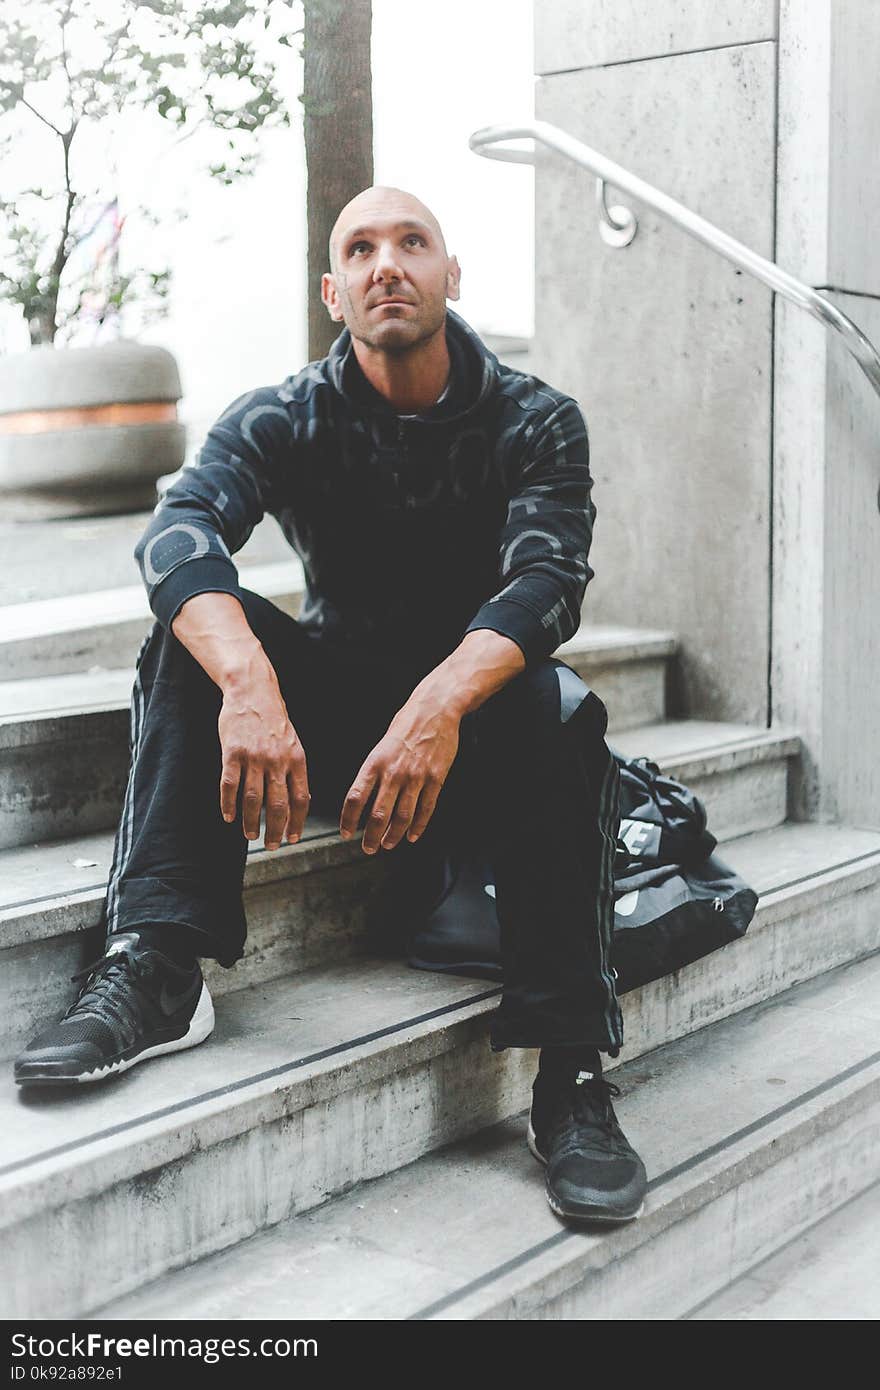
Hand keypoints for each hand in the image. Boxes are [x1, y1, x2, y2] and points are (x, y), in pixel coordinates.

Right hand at [218, 669, 309, 850]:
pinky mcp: (232, 753)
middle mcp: (277, 761)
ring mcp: (254, 757)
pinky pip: (229, 785)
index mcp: (297, 759)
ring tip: (250, 835)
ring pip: (253, 799)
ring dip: (251, 822)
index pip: (301, 799)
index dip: (297, 822)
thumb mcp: (293, 744)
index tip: (292, 839)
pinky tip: (228, 817)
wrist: (252, 691)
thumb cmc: (273, 721)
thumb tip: (299, 803)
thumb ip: (294, 771)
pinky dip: (228, 805)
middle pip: (278, 805)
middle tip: (271, 846)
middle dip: (275, 830)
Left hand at [340, 693, 460, 852]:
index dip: (349, 819)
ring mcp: (416, 777)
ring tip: (388, 844)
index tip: (346, 832)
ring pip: (402, 816)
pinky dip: (419, 826)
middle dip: (371, 836)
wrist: (434, 710)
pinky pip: (426, 808)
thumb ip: (373, 772)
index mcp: (375, 763)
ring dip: (393, 835)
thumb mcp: (380, 746)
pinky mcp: (436, 779)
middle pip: (379, 814)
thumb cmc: (406, 725)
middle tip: (367, 848)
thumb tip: (363, 798)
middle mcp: (394, 772)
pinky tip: (412, 835)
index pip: (356, 797)